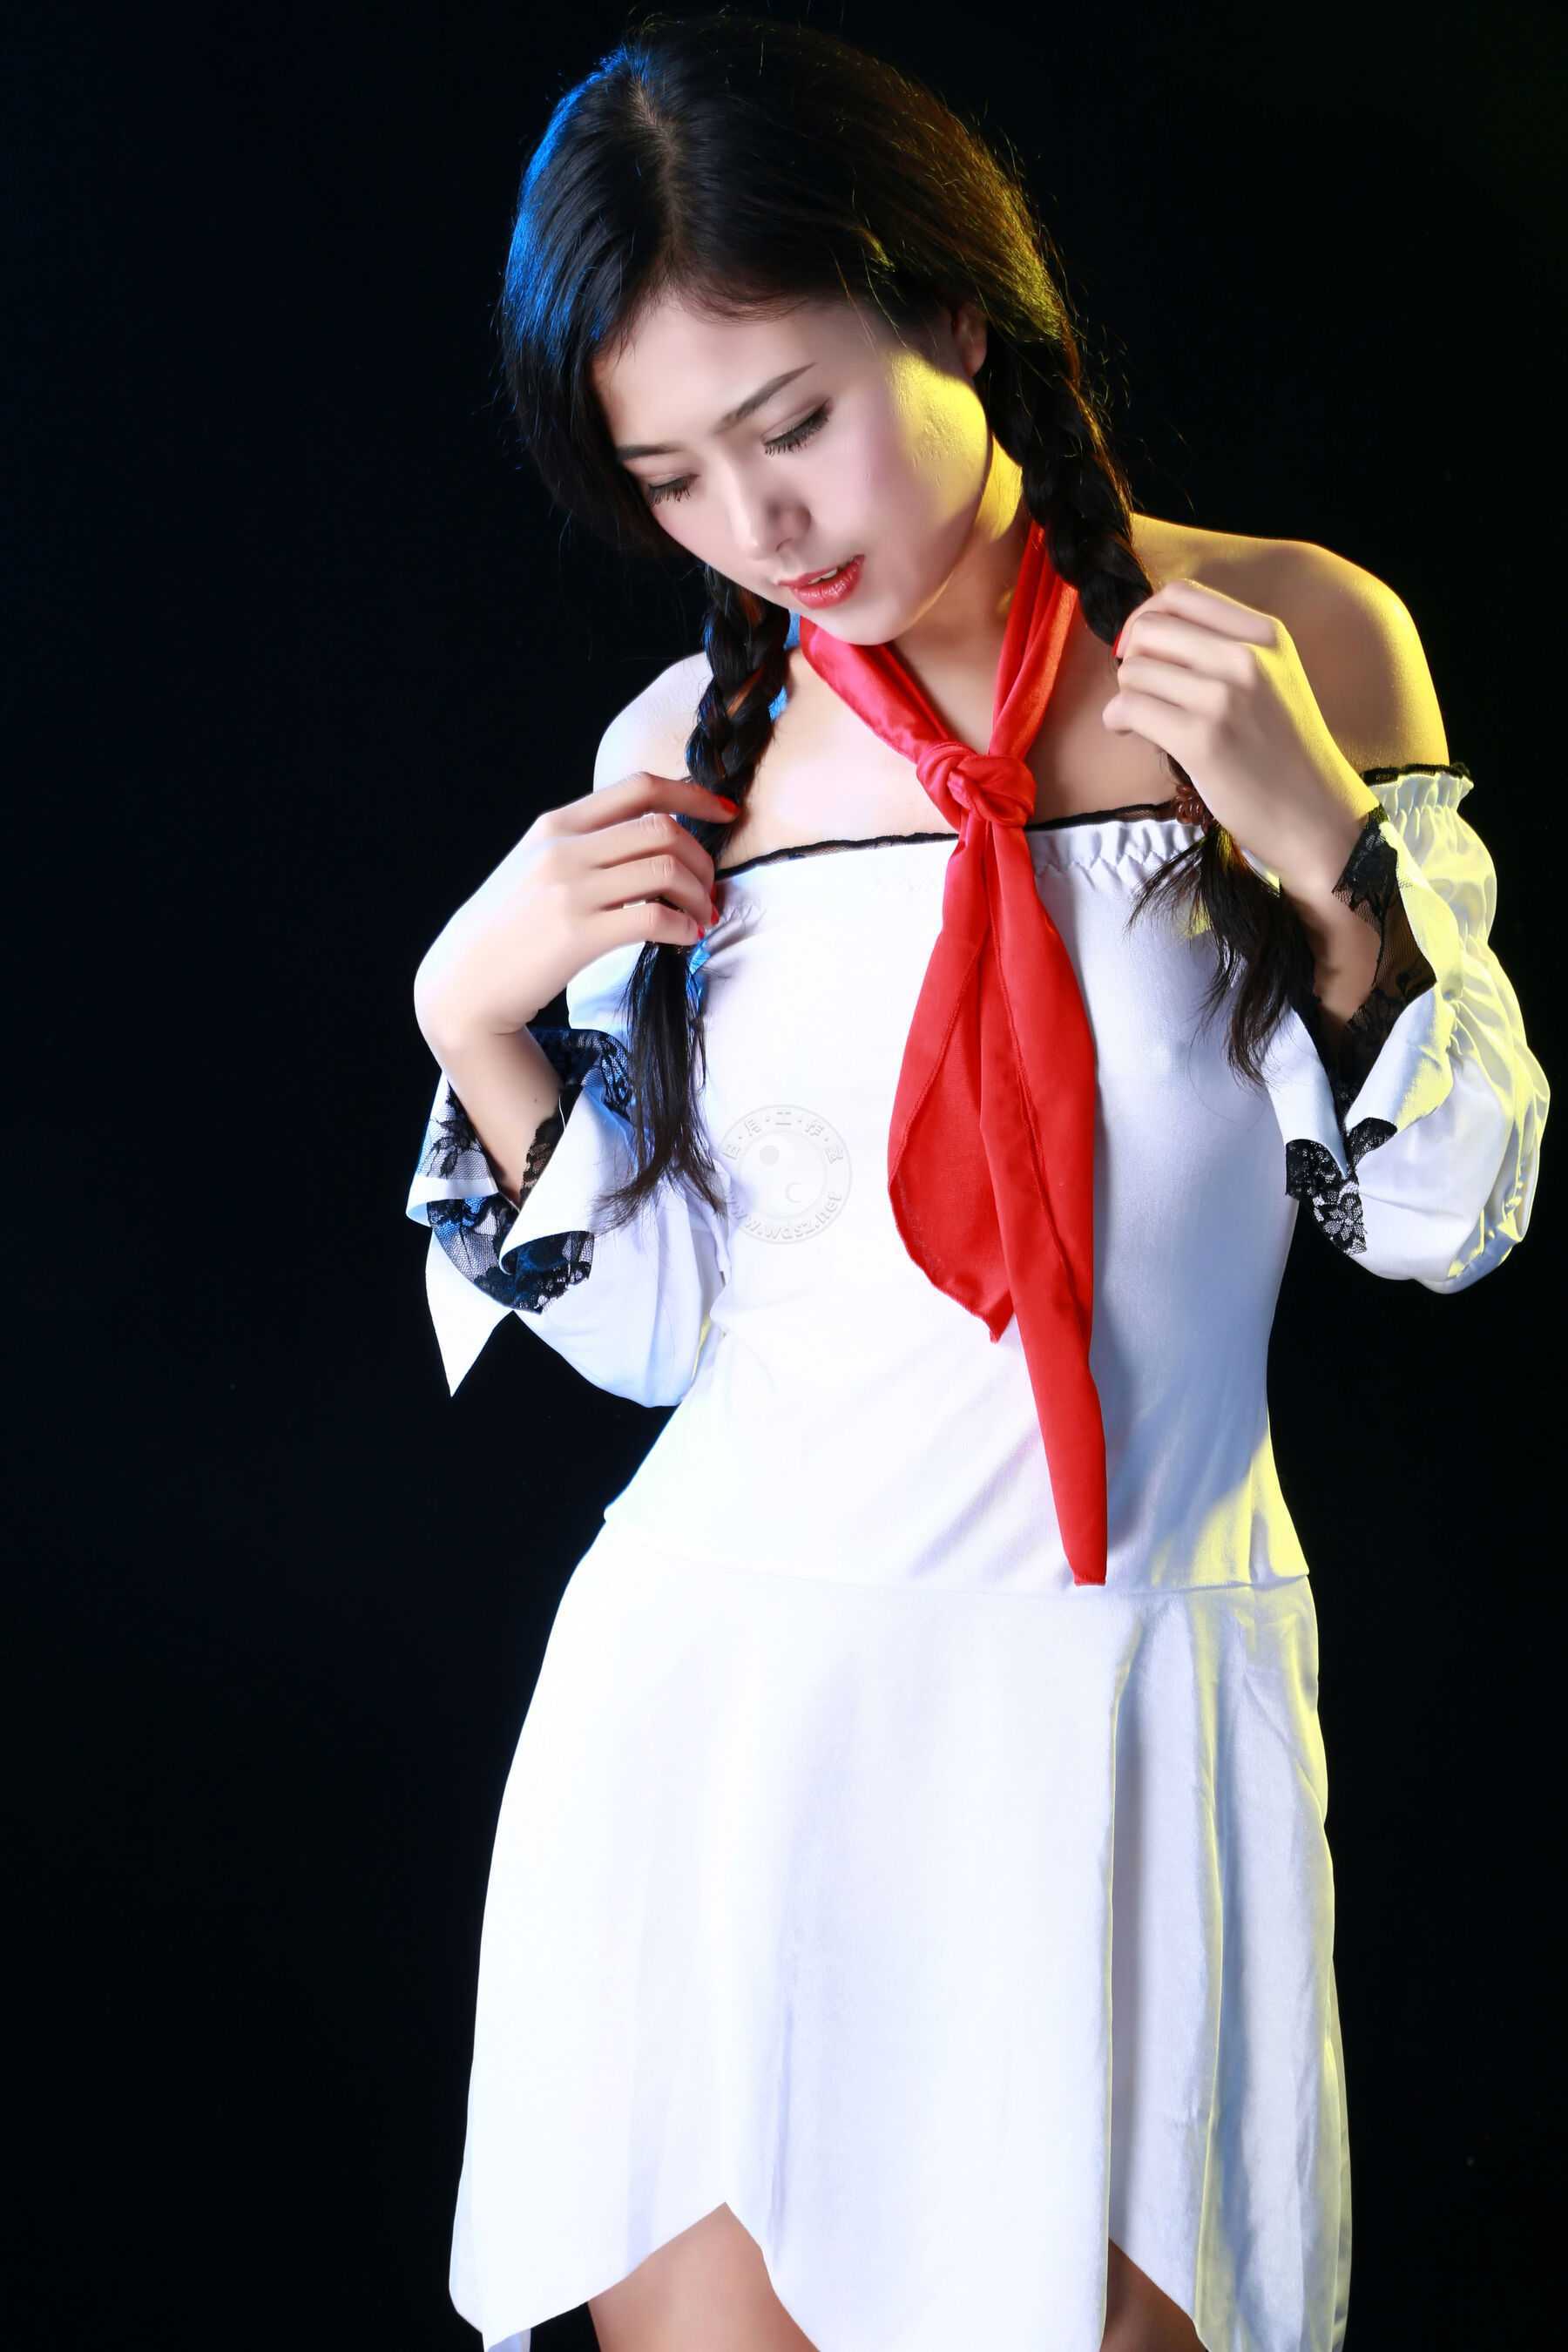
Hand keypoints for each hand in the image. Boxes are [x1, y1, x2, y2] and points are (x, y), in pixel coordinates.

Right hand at [414, 770, 731, 1042]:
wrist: (464, 980)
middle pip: (663, 829)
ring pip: (665, 871)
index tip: (726, 812)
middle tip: (710, 888)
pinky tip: (685, 939)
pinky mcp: (578, 935)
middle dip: (703, 857)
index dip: (693, 794)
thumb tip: (651, 839)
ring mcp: (569, 891)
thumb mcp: (536, 866)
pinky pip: (654, 919)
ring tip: (701, 917)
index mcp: (557, 824)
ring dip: (698, 895)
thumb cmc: (509, 928)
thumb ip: (583, 845)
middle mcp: (564, 849)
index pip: (640, 788)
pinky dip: (683, 928)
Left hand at [1101, 577, 1380, 895]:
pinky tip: (1131, 733)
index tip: (1141, 648)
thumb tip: (1148, 635)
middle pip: (1149, 627)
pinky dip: (1117, 720)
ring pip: (1134, 669)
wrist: (1315, 814)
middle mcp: (1246, 656)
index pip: (1181, 594)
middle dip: (1132, 659)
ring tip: (1146, 719)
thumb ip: (1225, 649)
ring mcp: (1223, 697)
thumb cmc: (1284, 753)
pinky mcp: (1201, 739)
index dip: (1146, 617)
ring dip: (1126, 694)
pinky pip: (1129, 707)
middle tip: (1143, 691)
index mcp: (1265, 634)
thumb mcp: (1273, 678)